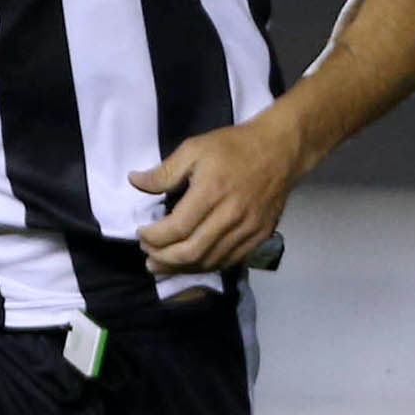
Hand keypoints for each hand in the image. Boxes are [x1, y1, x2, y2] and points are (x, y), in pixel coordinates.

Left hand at [131, 115, 307, 275]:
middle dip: (163, 258)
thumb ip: (164, 172)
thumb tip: (134, 182)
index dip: (153, 237)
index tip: (141, 234)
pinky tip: (191, 262)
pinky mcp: (259, 236)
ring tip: (162, 265)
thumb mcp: (194, 149)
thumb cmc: (234, 146)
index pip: (176, 228)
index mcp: (211, 192)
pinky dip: (206, 265)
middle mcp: (231, 215)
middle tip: (148, 256)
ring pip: (209, 261)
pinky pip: (229, 261)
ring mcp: (248, 229)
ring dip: (181, 268)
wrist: (280, 150)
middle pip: (191, 252)